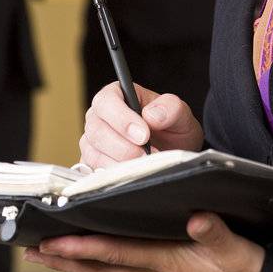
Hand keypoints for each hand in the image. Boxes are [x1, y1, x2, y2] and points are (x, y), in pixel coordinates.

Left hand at [26, 212, 263, 271]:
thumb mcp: (239, 252)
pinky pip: (124, 270)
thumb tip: (196, 217)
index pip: (116, 254)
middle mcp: (158, 271)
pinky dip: (102, 264)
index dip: (82, 249)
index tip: (51, 243)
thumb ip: (217, 234)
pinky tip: (95, 259)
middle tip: (31, 252)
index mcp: (169, 263)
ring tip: (48, 256)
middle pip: (101, 269)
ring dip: (77, 265)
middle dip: (65, 262)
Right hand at [81, 80, 203, 166]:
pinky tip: (133, 173)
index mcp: (116, 95)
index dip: (122, 119)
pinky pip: (96, 172)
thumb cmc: (171, 127)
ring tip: (144, 164)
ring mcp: (93, 141)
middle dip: (124, 146)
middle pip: (96, 130)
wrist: (172, 151)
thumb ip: (170, 107)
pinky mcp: (93, 163)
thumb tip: (151, 115)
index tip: (143, 135)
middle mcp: (99, 117)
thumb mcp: (179, 113)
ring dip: (121, 163)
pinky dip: (115, 176)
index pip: (106, 102)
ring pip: (94, 153)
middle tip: (147, 154)